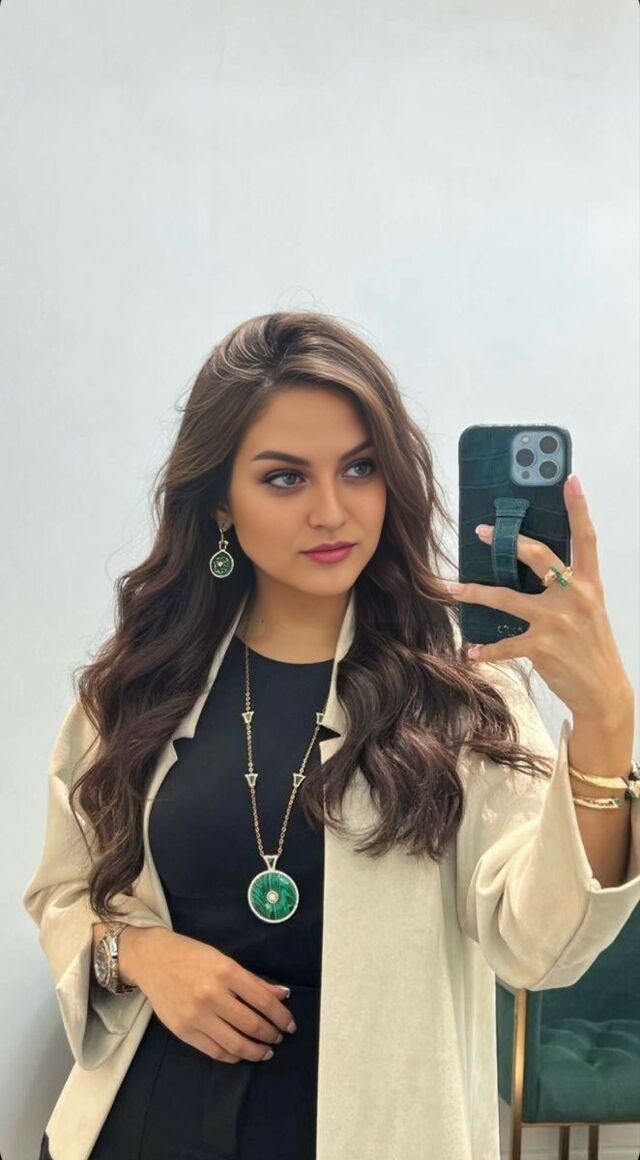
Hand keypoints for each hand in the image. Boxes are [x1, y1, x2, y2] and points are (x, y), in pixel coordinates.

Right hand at [130, 926, 295, 1062]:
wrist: (152, 959)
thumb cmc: (191, 955)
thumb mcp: (224, 959)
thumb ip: (253, 980)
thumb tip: (282, 994)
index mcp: (226, 971)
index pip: (263, 1000)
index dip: (281, 1016)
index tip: (290, 1024)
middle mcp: (212, 995)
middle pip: (251, 1024)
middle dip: (271, 1034)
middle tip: (279, 1037)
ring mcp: (196, 1016)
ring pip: (235, 1044)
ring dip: (256, 1051)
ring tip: (266, 1051)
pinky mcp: (183, 1031)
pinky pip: (214, 1051)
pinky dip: (233, 1056)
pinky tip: (242, 1053)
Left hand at [447, 475, 632, 721]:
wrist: (604, 691)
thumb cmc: (593, 647)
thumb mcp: (589, 610)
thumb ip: (567, 588)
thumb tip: (538, 569)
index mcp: (588, 584)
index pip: (586, 538)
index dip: (579, 508)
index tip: (570, 479)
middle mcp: (573, 596)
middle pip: (537, 555)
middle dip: (506, 541)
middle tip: (480, 531)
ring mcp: (556, 621)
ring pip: (505, 598)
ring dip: (475, 593)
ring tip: (453, 590)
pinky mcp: (541, 646)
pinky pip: (504, 644)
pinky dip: (485, 649)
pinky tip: (471, 651)